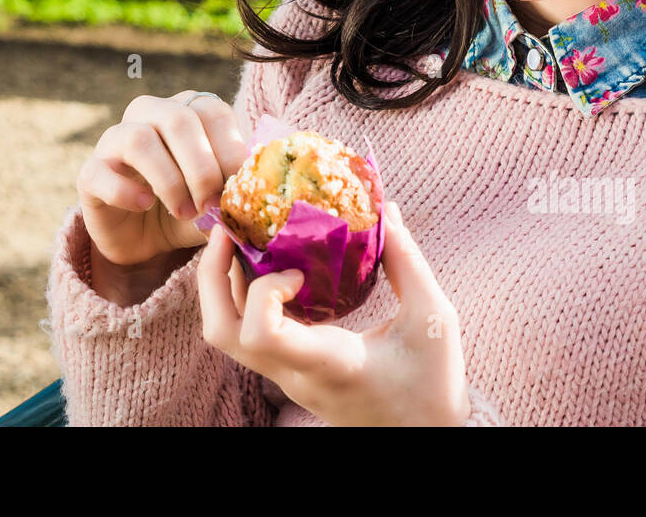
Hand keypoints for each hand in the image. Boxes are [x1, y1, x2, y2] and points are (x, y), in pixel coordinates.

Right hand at [78, 91, 246, 265]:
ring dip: (168, 180)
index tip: (238, 187)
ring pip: (138, 139)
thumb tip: (252, 203)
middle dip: (201, 166)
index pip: (212, 111)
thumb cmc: (187, 207)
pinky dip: (126, 191)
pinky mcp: (90, 172)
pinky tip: (144, 205)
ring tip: (184, 211)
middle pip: (177, 119)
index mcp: (188, 111)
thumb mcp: (217, 201)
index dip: (229, 148)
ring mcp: (114, 140)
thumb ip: (233, 195)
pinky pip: (101, 172)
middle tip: (211, 204)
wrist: (144, 239)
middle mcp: (150, 115)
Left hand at [197, 201, 471, 425]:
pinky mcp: (289, 372)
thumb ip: (408, 263)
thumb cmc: (433, 383)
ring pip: (226, 335)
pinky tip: (271, 263)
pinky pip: (248, 332)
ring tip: (243, 237)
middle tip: (228, 229)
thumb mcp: (435, 318)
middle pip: (220, 332)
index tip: (296, 268)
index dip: (262, 290)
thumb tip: (385, 209)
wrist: (428, 436)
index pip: (258, 333)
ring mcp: (287, 376)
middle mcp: (294, 373)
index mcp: (326, 363)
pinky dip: (245, 295)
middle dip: (211, 275)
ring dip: (223, 283)